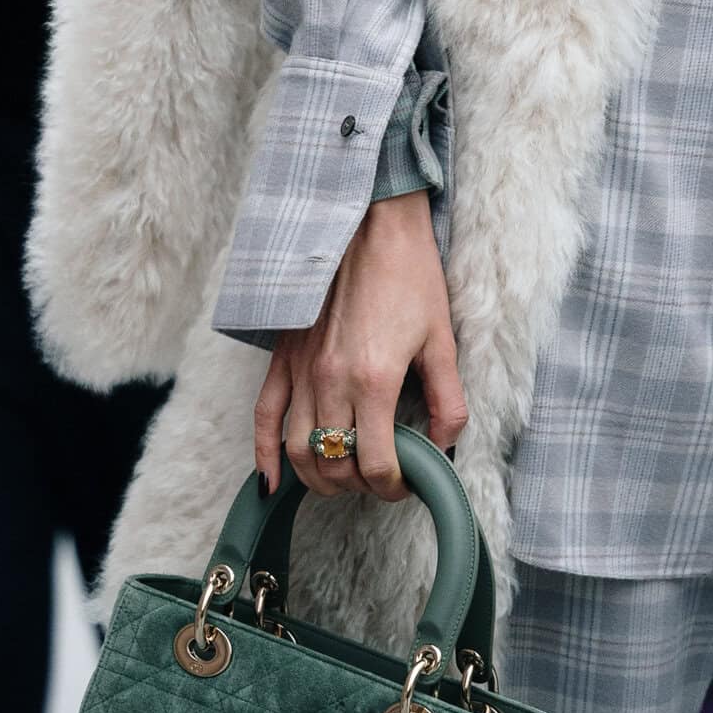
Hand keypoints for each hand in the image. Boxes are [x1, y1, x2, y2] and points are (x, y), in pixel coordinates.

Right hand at [253, 191, 466, 503]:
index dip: (393, 486)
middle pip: (335, 464)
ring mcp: (301, 372)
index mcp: (374, 381)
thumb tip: (447, 444)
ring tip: (343, 479)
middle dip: (360, 486)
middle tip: (380, 479)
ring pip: (298, 451)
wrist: (371, 225)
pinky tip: (273, 480)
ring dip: (320, 478)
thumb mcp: (441, 338)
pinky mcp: (284, 359)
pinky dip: (264, 455)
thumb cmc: (410, 276)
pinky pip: (264, 418)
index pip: (376, 463)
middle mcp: (331, 383)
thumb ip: (448, 399)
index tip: (407, 484)